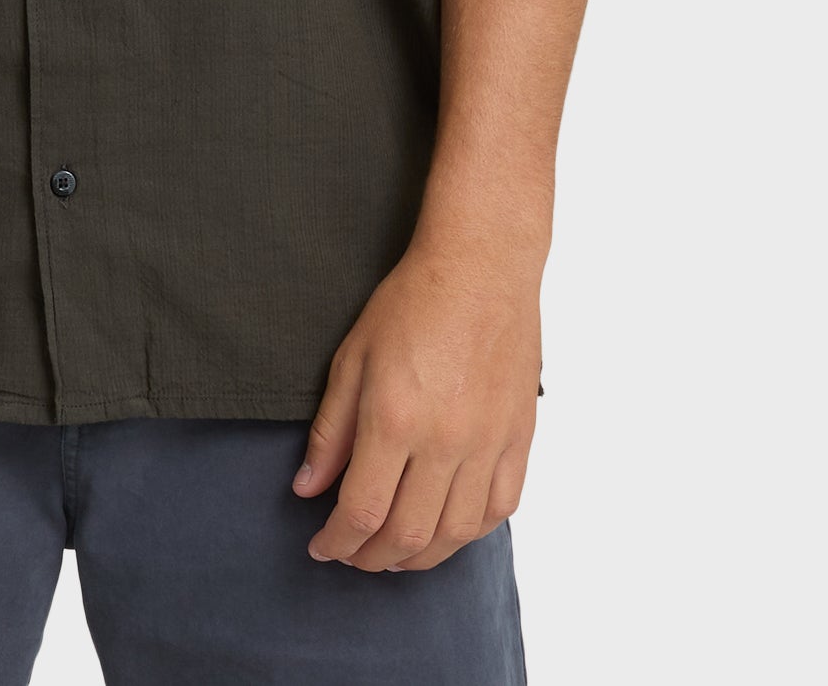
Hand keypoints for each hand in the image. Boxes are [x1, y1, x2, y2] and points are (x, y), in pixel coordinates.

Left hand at [292, 235, 539, 570]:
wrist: (481, 268)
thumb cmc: (411, 303)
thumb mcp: (352, 358)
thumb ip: (331, 431)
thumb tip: (308, 488)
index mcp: (395, 418)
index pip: (362, 511)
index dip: (337, 541)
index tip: (321, 546)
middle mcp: (445, 440)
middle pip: (407, 534)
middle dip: (371, 557)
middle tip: (352, 555)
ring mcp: (487, 443)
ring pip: (455, 534)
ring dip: (419, 558)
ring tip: (394, 555)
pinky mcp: (518, 438)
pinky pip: (498, 509)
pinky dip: (469, 533)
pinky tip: (446, 531)